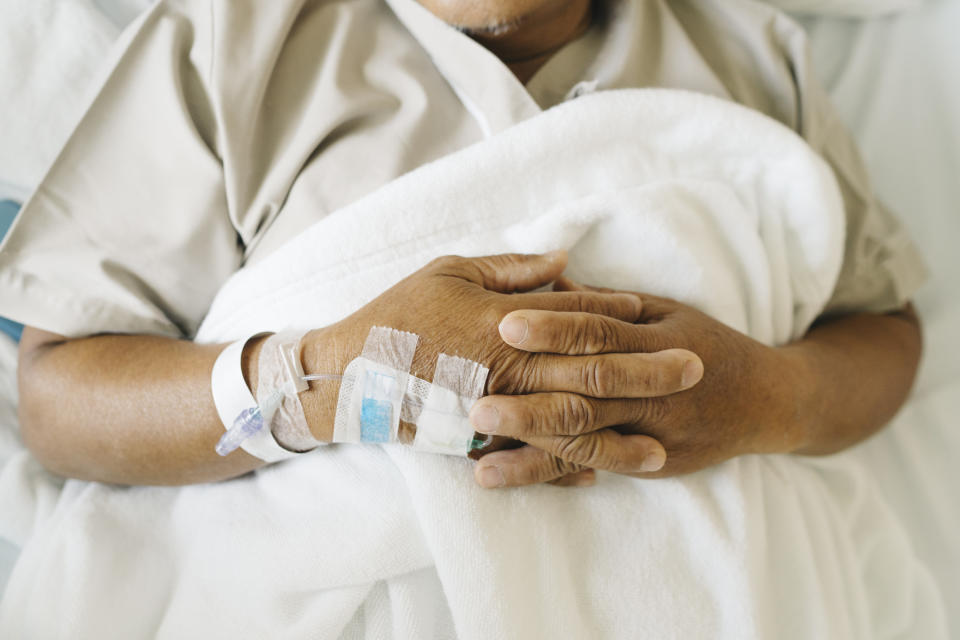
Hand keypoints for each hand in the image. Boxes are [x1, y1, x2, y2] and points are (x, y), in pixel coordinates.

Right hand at [295, 254, 696, 473]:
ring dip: (622, 438)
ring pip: (572, 429)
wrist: (349, 371)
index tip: (661, 319)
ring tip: (664, 449)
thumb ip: (510, 269)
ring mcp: (499, 410)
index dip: (622, 318)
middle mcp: (512, 368)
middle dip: (648, 374)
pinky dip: (569, 467)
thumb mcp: (449, 271)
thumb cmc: (399, 313)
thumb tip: (563, 262)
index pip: (578, 319)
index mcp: (507, 322)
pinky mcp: (483, 440)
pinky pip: (533, 458)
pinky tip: (602, 474)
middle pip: (591, 373)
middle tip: (696, 372)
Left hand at [470, 278, 805, 486]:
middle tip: (474, 404)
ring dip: (532, 453)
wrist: (768, 402)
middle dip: (530, 403)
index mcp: (658, 340)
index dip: (552, 328)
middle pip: (588, 396)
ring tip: (481, 461)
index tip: (504, 324)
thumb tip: (549, 281)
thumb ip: (607, 303)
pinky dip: (554, 475)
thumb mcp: (665, 312)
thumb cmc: (706, 345)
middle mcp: (658, 390)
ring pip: (588, 443)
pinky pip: (598, 467)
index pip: (598, 333)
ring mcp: (658, 433)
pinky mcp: (655, 464)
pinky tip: (513, 478)